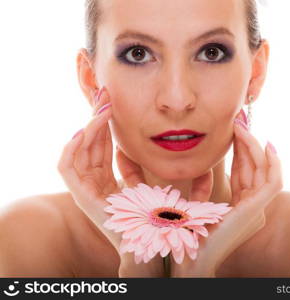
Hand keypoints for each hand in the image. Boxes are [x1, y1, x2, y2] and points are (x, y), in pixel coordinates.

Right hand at [57, 87, 162, 276]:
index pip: (103, 149)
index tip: (114, 105)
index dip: (107, 127)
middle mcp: (95, 184)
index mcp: (108, 182)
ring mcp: (86, 190)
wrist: (150, 241)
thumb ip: (143, 168)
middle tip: (106, 97)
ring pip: (79, 151)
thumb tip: (147, 147)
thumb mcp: (149, 183)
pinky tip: (85, 131)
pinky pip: (66, 167)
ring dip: (89, 128)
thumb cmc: (154, 215)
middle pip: (90, 146)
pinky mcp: (81, 196)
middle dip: (97, 120)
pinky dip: (72, 148)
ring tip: (101, 110)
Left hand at [170, 112, 282, 276]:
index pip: (244, 172)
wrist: (191, 257)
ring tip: (242, 127)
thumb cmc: (191, 232)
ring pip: (265, 170)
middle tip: (238, 120)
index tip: (232, 129)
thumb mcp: (202, 202)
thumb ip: (207, 188)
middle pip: (254, 168)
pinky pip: (274, 181)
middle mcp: (253, 208)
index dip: (240, 150)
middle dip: (247, 142)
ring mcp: (258, 209)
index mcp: (241, 207)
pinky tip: (266, 144)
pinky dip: (273, 162)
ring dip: (255, 146)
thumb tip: (202, 164)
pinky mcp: (257, 208)